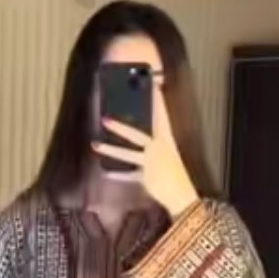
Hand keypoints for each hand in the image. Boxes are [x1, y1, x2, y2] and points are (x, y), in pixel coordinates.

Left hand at [92, 81, 199, 219]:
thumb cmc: (175, 172)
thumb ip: (155, 142)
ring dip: (111, 149)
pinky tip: (106, 172)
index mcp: (167, 138)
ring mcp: (152, 162)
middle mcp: (159, 147)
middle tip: (104, 117)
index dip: (156, 99)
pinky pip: (129, 174)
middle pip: (137, 134)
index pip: (162, 115)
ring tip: (95, 144)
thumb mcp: (168, 152)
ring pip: (128, 153)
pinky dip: (118, 174)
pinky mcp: (147, 175)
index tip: (151, 83)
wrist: (183, 194)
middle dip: (121, 126)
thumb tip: (140, 132)